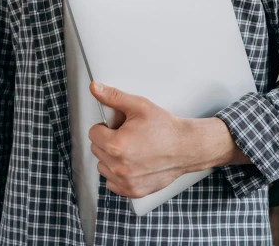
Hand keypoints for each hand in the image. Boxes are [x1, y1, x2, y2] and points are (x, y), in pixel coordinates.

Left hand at [88, 81, 186, 198]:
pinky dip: (118, 173)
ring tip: (129, 149)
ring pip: (103, 167)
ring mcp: (126, 181)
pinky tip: (132, 162)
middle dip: (107, 140)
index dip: (105, 126)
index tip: (117, 125)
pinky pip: (112, 183)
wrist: (185, 147)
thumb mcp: (139, 106)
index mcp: (116, 145)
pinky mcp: (133, 191)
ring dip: (111, 158)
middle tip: (126, 135)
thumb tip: (95, 88)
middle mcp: (119, 166)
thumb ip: (113, 97)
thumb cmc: (164, 127)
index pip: (93, 133)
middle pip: (96, 149)